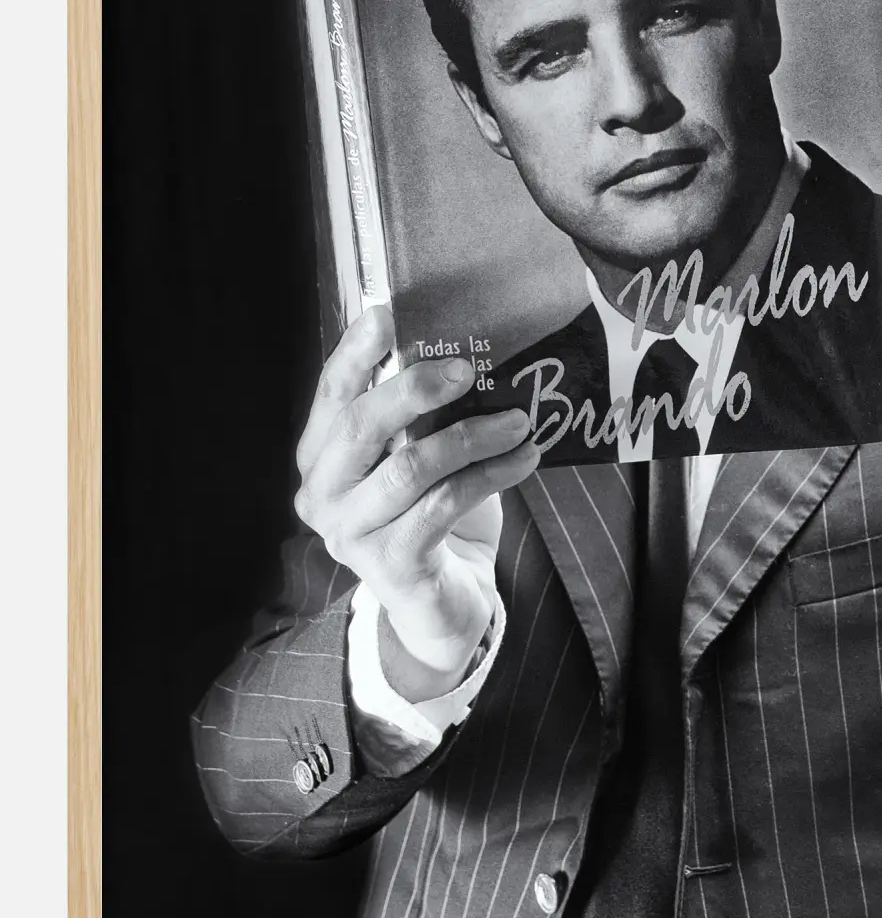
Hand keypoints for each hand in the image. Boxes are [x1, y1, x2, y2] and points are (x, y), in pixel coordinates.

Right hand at [294, 305, 538, 699]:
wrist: (441, 604)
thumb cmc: (431, 518)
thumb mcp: (417, 458)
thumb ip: (418, 417)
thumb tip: (463, 354)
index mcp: (320, 456)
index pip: (331, 393)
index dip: (356, 351)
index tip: (388, 313)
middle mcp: (321, 494)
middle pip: (361, 426)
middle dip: (415, 390)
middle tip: (469, 369)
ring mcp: (350, 533)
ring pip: (410, 467)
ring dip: (472, 436)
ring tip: (519, 421)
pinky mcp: (390, 564)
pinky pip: (444, 505)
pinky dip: (490, 475)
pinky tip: (524, 460)